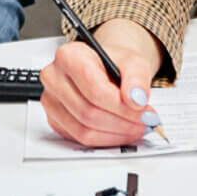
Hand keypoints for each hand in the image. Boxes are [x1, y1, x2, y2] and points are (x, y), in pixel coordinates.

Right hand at [39, 19, 162, 147]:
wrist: (104, 68)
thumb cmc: (113, 63)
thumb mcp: (132, 61)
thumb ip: (137, 78)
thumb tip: (136, 99)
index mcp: (69, 56)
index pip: (94, 89)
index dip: (121, 105)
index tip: (143, 111)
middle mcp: (54, 77)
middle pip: (88, 112)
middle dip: (122, 122)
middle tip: (144, 122)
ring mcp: (52, 101)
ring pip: (84, 130)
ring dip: (115, 134)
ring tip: (135, 127)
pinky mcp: (55, 120)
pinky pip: (80, 139)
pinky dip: (105, 139)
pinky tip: (120, 131)